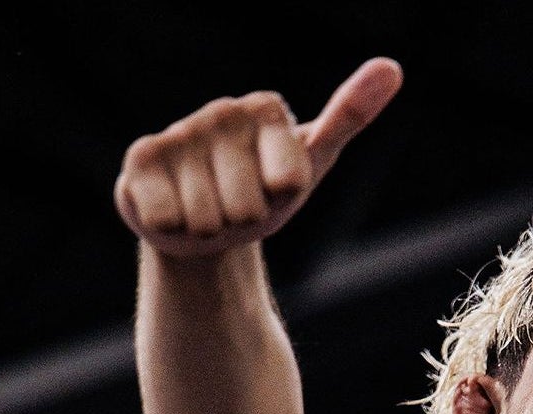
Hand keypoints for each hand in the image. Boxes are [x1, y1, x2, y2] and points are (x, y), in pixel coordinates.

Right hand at [114, 58, 402, 257]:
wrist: (205, 223)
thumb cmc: (263, 191)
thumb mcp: (311, 161)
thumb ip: (349, 116)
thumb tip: (392, 67)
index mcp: (267, 110)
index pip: (288, 182)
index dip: (282, 201)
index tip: (274, 188)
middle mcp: (221, 112)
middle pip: (247, 207)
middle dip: (245, 221)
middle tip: (238, 205)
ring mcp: (179, 133)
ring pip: (207, 219)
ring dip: (209, 228)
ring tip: (208, 207)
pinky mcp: (140, 158)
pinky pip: (166, 218)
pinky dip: (172, 228)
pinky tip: (174, 207)